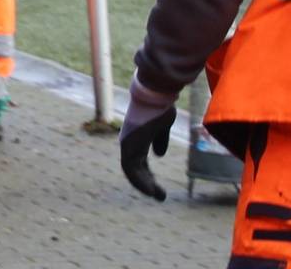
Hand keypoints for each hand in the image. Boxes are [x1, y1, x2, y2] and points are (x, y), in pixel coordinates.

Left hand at [119, 80, 179, 201]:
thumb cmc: (160, 106)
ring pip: (131, 171)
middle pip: (136, 168)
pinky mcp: (128, 145)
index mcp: (137, 138)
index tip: (156, 186)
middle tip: (159, 195)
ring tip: (157, 196)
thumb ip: (160, 140)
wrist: (155, 95)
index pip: (139, 161)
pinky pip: (131, 168)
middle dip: (147, 182)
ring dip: (144, 185)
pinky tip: (150, 190)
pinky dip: (139, 181)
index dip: (147, 174)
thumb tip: (159, 155)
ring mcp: (127, 144)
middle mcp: (129, 142)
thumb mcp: (163, 126)